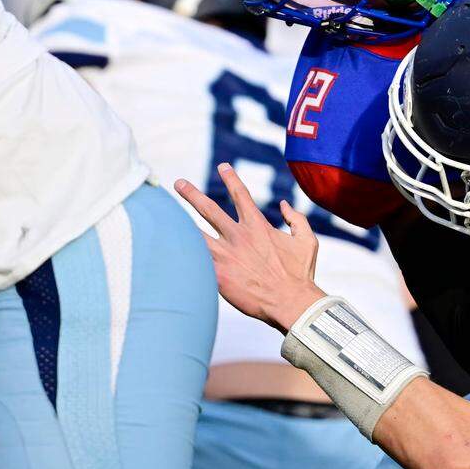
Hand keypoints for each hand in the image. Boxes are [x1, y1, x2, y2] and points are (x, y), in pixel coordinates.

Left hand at [175, 164, 323, 332]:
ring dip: (179, 223)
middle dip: (192, 194)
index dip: (231, 178)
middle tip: (178, 183)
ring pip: (195, 235)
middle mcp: (238, 236)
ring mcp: (225, 256)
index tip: (222, 166)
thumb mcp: (307, 240)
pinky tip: (165, 251)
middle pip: (209, 209)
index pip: (241, 194)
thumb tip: (283, 204)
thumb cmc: (300, 273)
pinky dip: (182, 255)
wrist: (290, 302)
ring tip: (162, 214)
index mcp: (258, 226)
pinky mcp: (217, 276)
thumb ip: (296, 219)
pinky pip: (195, 262)